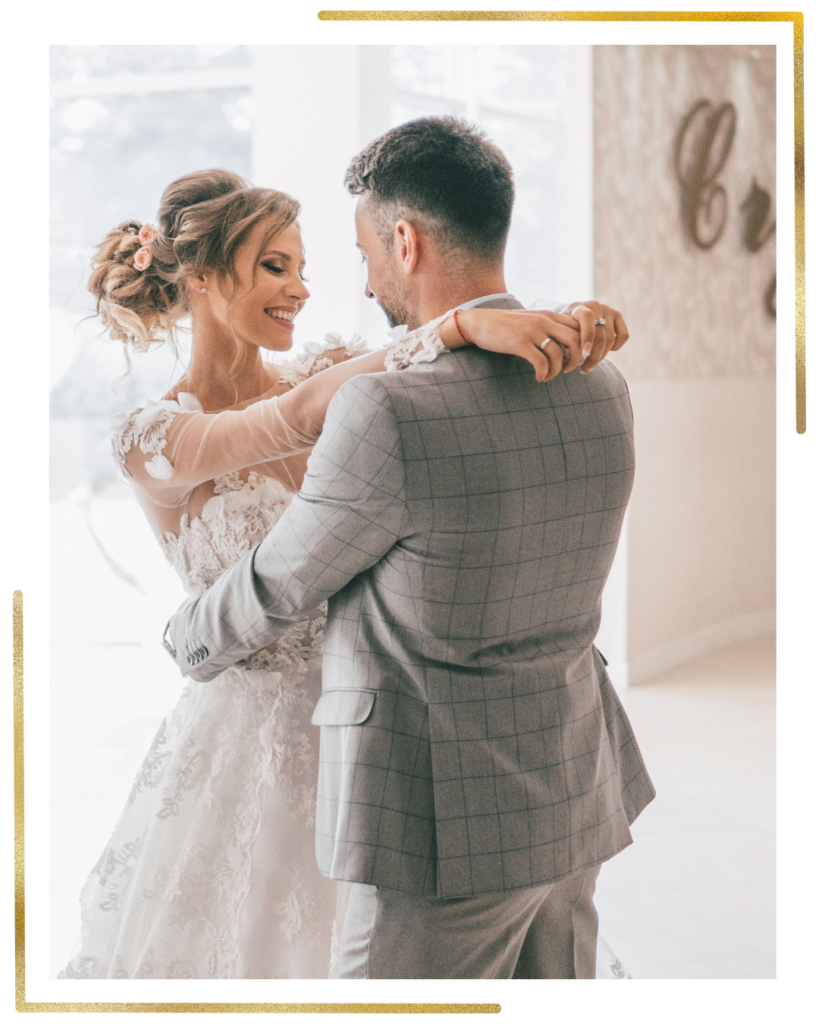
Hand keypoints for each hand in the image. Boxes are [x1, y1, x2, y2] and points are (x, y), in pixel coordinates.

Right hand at [441, 308, 583, 381]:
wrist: (479, 323)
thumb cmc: (506, 326)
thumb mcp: (530, 321)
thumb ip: (548, 327)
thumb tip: (566, 345)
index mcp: (549, 315)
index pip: (579, 327)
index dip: (584, 345)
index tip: (577, 358)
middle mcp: (544, 320)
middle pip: (576, 340)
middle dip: (577, 359)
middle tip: (568, 370)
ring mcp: (532, 331)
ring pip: (558, 354)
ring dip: (557, 371)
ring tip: (548, 376)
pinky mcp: (519, 343)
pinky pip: (541, 362)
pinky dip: (543, 374)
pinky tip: (538, 377)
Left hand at [565, 301, 628, 372]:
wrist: (568, 315)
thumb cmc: (560, 328)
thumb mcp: (556, 331)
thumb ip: (562, 339)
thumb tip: (565, 359)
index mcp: (578, 307)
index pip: (587, 318)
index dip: (587, 336)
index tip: (584, 354)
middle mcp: (595, 305)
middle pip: (600, 335)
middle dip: (593, 356)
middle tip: (583, 370)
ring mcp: (607, 309)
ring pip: (610, 339)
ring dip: (601, 356)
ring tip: (588, 366)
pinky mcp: (617, 315)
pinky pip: (623, 335)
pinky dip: (616, 347)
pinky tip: (604, 353)